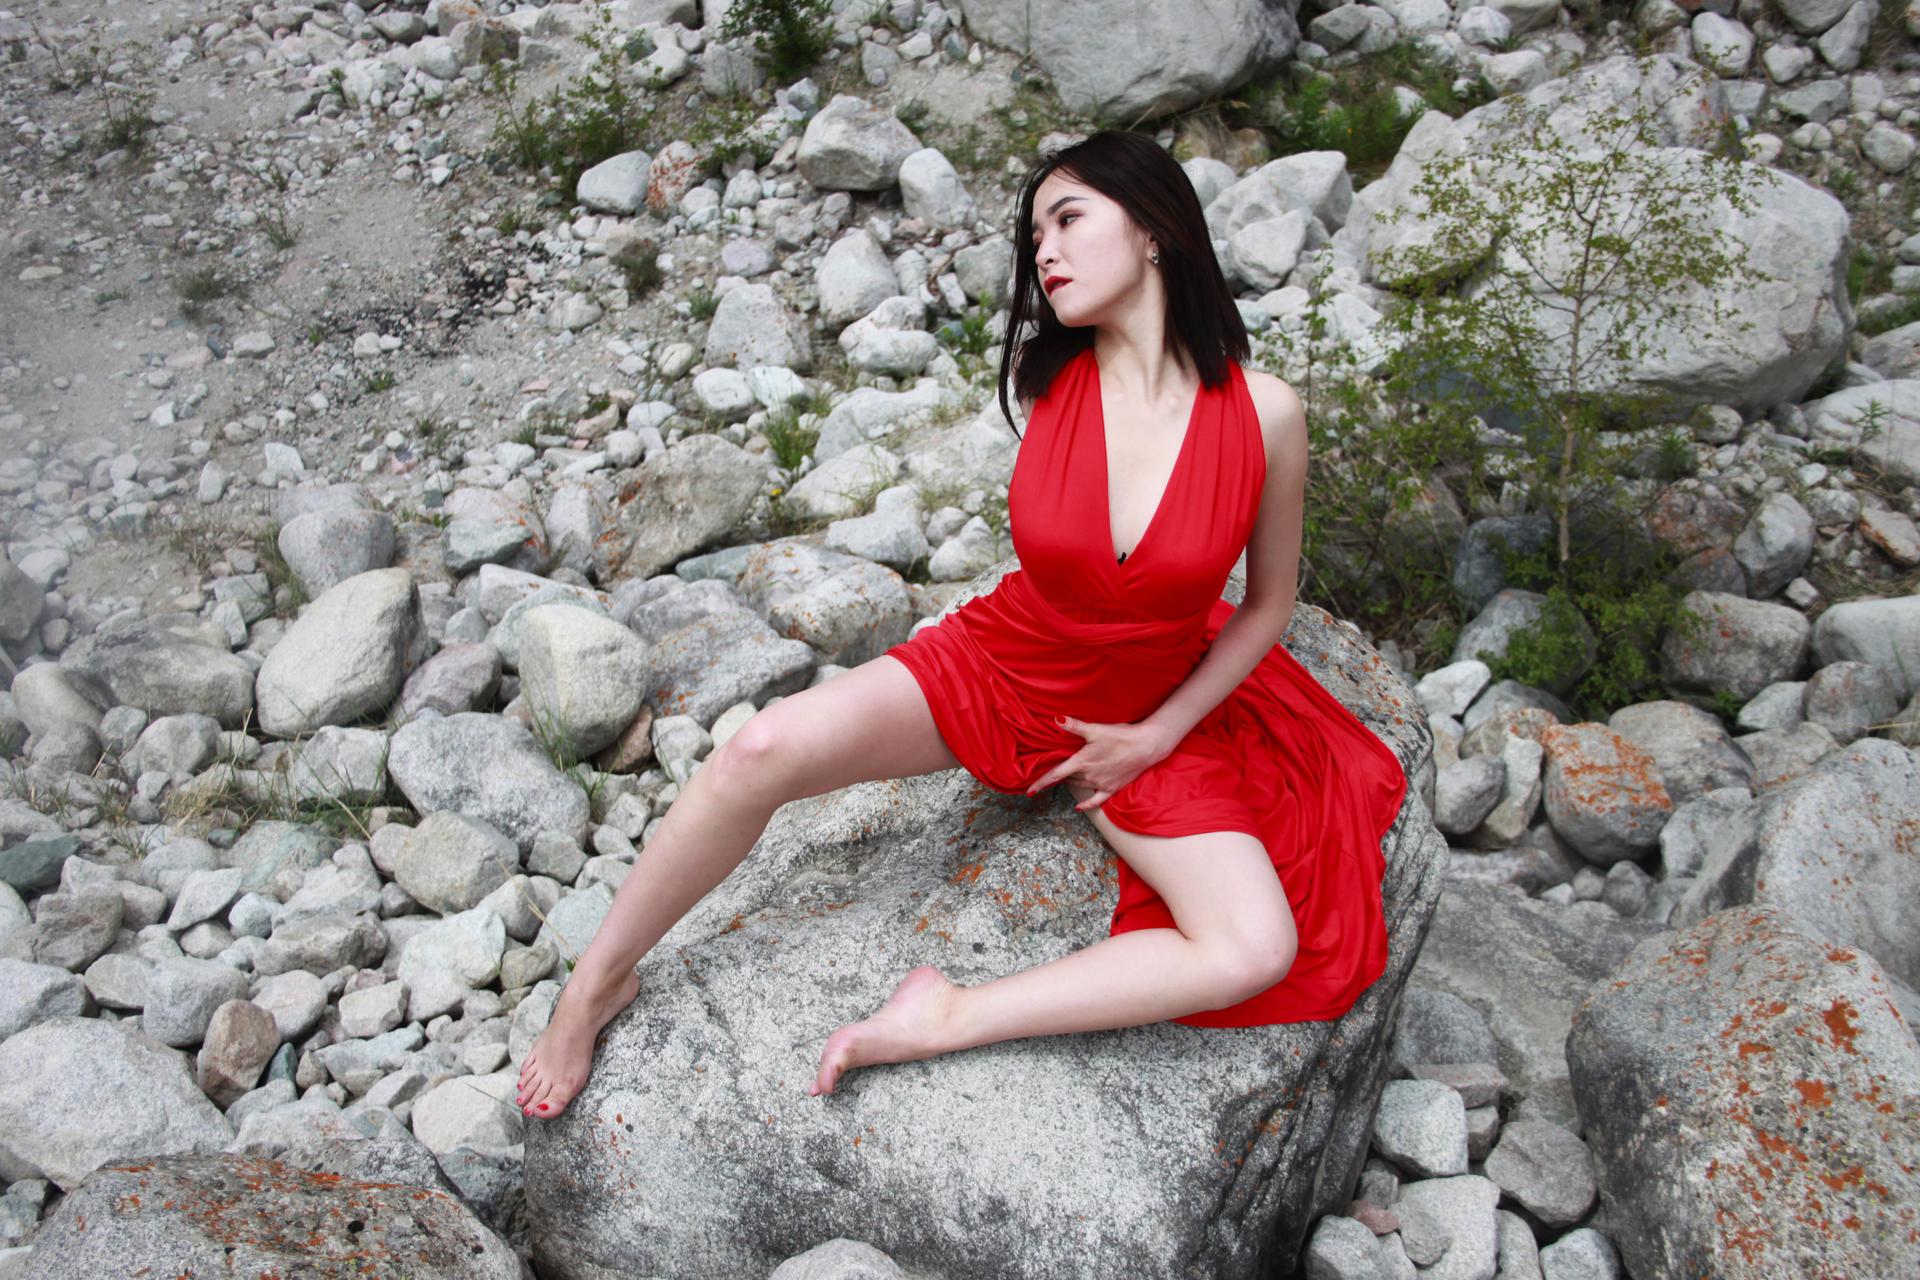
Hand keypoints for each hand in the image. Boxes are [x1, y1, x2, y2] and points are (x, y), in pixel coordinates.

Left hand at [1026, 716, 1176, 811]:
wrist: (1145, 747)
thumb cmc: (1120, 736)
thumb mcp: (1095, 729)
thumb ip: (1074, 726)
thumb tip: (1056, 719)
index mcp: (1081, 762)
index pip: (1056, 774)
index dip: (1041, 783)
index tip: (1029, 791)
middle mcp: (1089, 776)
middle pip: (1067, 779)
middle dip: (1058, 778)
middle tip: (1050, 775)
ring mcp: (1101, 784)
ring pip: (1079, 786)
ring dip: (1070, 783)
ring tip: (1064, 780)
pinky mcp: (1112, 788)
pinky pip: (1096, 801)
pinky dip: (1086, 805)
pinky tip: (1079, 808)